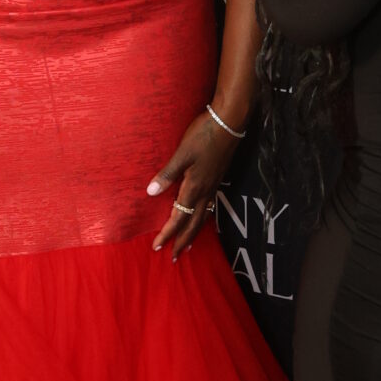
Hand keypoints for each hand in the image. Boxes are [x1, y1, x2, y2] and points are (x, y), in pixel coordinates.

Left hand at [147, 108, 240, 258]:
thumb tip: (151, 192)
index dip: (168, 233)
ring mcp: (213, 186)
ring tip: (188, 246)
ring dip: (194, 234)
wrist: (229, 122)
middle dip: (182, 241)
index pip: (179, 217)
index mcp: (195, 186)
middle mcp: (206, 191)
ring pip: (203, 217)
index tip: (157, 246)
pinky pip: (209, 207)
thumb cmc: (204, 135)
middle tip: (174, 257)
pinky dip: (202, 219)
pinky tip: (200, 218)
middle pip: (194, 224)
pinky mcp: (217, 179)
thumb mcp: (182, 153)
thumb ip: (167, 174)